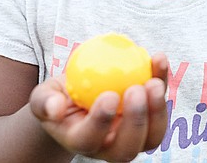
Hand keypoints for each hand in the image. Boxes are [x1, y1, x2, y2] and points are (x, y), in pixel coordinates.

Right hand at [30, 53, 167, 160]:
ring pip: (152, 136)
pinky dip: (162, 81)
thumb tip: (54, 107)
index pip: (92, 140)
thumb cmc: (58, 97)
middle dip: (135, 121)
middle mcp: (109, 146)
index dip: (102, 122)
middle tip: (135, 90)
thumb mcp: (44, 96)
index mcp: (81, 142)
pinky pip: (160, 105)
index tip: (108, 95)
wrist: (77, 96)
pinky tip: (158, 58)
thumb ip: (45, 102)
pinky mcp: (148, 117)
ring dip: (157, 110)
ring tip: (154, 81)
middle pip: (127, 147)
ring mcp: (132, 135)